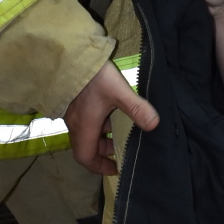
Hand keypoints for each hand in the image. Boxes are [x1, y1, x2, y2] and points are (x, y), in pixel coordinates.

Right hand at [64, 60, 159, 175]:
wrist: (68, 55)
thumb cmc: (93, 77)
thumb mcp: (118, 92)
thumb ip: (137, 108)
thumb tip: (155, 125)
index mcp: (84, 127)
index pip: (86, 157)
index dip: (99, 167)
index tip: (115, 168)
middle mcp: (75, 123)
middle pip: (86, 145)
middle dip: (103, 150)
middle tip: (121, 147)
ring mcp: (72, 111)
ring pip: (86, 131)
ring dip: (101, 134)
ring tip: (119, 127)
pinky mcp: (71, 100)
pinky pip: (84, 119)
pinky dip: (97, 121)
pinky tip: (109, 109)